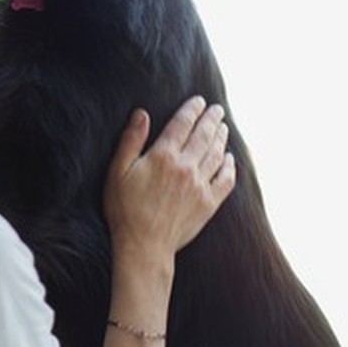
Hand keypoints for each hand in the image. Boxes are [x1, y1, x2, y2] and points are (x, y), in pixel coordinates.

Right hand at [103, 96, 235, 262]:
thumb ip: (131, 141)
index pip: (182, 124)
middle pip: (204, 135)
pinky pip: (226, 180)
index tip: (198, 100)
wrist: (143, 246)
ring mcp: (200, 185)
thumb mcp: (117, 172)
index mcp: (163, 156)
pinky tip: (229, 158)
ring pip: (217, 154)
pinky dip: (230, 166)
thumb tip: (142, 114)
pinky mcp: (209, 203)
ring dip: (221, 138)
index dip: (191, 110)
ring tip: (223, 127)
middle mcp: (186, 167)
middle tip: (217, 109)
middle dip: (211, 119)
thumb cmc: (124, 210)